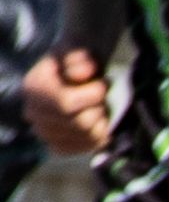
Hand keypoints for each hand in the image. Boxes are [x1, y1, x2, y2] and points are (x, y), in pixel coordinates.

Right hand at [19, 44, 114, 160]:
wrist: (74, 75)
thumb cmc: (78, 63)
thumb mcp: (79, 53)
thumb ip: (81, 59)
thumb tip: (83, 73)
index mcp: (33, 88)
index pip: (66, 104)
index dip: (93, 95)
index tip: (102, 83)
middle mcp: (33, 113)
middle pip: (80, 124)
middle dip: (99, 108)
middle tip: (101, 98)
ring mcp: (43, 132)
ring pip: (88, 137)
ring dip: (102, 122)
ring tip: (98, 109)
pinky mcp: (56, 145)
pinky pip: (84, 148)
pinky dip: (98, 138)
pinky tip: (99, 124)